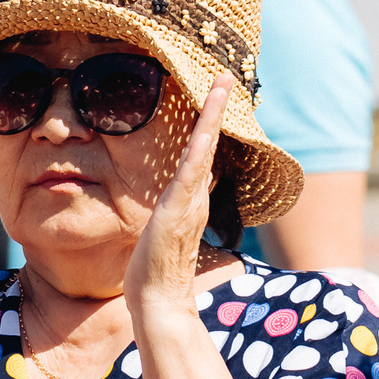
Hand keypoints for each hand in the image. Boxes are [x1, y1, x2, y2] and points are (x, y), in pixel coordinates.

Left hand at [126, 76, 228, 320]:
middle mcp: (196, 196)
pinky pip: (190, 174)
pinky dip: (199, 149)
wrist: (158, 302)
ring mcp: (188, 202)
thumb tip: (170, 201)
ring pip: (204, 149)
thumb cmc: (154, 272)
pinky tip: (204, 129)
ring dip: (213, 115)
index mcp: (192, 199)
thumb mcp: (160, 231)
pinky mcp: (175, 212)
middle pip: (210, 142)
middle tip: (224, 76)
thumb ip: (169, 212)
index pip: (202, 153)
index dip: (209, 124)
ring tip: (220, 84)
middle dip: (217, 108)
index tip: (213, 96)